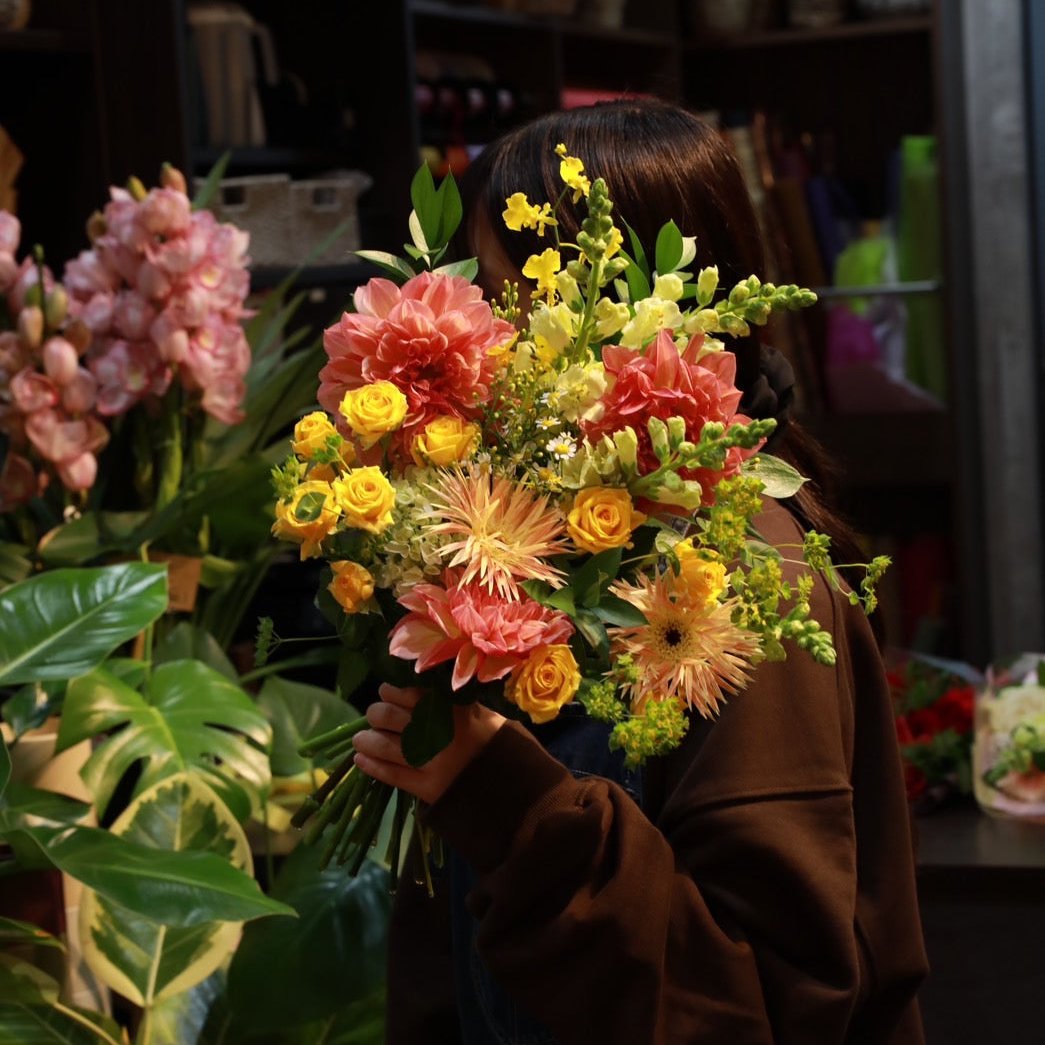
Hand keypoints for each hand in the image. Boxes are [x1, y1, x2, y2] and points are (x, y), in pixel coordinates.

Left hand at [352, 683, 507, 804]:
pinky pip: (391, 775)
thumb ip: (459, 706)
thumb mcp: (487, 717)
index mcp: (454, 711)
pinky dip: (373, 766)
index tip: (385, 692)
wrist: (516, 791)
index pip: (411, 694)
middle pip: (392, 717)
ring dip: (367, 740)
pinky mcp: (427, 788)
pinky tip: (361, 760)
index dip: (392, 692)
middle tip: (374, 715)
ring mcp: (431, 761)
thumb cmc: (503, 749)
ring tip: (360, 739)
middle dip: (377, 714)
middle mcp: (439, 732)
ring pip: (386, 745)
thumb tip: (426, 694)